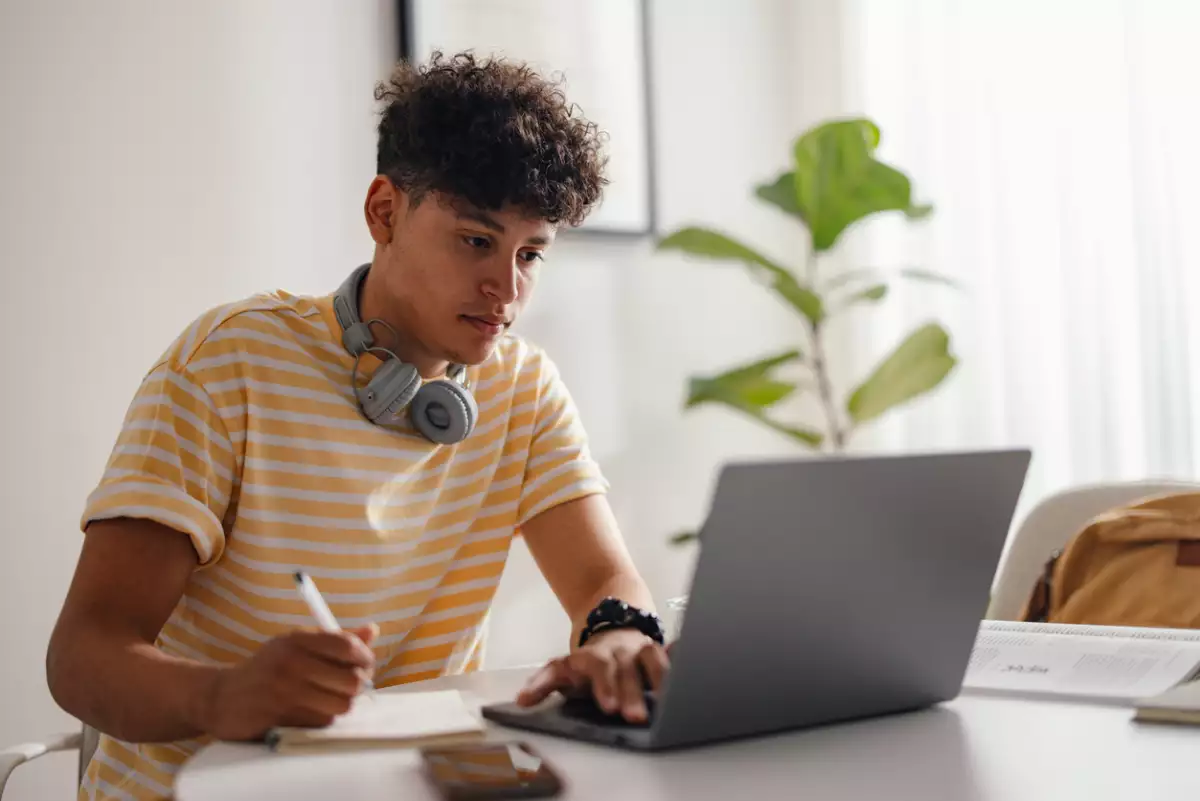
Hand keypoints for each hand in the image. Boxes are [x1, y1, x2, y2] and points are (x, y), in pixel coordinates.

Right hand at [196, 624, 377, 740]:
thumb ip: (334, 640)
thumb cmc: (267, 669)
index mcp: (296, 640)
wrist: (219, 697)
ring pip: (341, 705)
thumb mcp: (294, 645)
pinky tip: (308, 711)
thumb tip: (372, 631)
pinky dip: (321, 719)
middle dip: (357, 685)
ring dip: (339, 705)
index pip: (347, 646)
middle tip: (348, 685)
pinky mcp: (280, 718)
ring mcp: (285, 693)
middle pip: (352, 680)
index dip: (365, 657)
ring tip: (326, 698)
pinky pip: (321, 722)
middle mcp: (291, 664)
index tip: (365, 664)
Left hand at [515, 629, 669, 722]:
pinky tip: (690, 674)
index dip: (604, 685)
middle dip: (630, 692)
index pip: (596, 667)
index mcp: (592, 657)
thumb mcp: (561, 670)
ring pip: (651, 659)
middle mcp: (618, 651)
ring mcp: (640, 649)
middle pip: (625, 669)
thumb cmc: (587, 664)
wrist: (611, 627)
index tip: (608, 706)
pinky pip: (671, 654)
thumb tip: (521, 702)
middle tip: (634, 716)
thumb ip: (542, 685)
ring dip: (658, 680)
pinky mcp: (659, 652)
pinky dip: (679, 662)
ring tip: (666, 702)